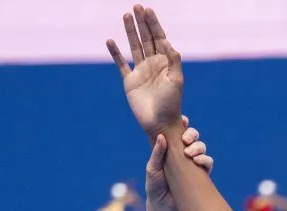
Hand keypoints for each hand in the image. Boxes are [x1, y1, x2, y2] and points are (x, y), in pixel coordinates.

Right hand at [107, 5, 183, 136]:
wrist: (160, 123)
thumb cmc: (171, 104)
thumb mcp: (176, 80)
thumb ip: (173, 60)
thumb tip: (167, 42)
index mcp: (165, 62)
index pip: (159, 37)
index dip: (153, 23)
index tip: (147, 10)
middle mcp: (153, 63)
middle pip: (146, 38)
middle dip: (141, 22)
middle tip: (136, 6)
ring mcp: (140, 71)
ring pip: (134, 46)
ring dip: (130, 31)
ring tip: (126, 15)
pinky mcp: (129, 81)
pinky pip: (121, 64)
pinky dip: (115, 53)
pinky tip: (110, 41)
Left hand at [144, 115, 212, 210]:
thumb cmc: (155, 192)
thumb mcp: (152, 171)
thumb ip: (157, 154)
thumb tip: (161, 136)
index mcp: (169, 151)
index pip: (176, 134)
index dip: (182, 125)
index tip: (183, 120)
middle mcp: (181, 156)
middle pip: (192, 138)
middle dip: (192, 134)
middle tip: (186, 139)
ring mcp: (192, 166)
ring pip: (201, 148)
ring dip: (198, 146)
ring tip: (190, 152)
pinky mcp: (201, 177)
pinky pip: (207, 163)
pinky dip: (205, 159)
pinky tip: (199, 161)